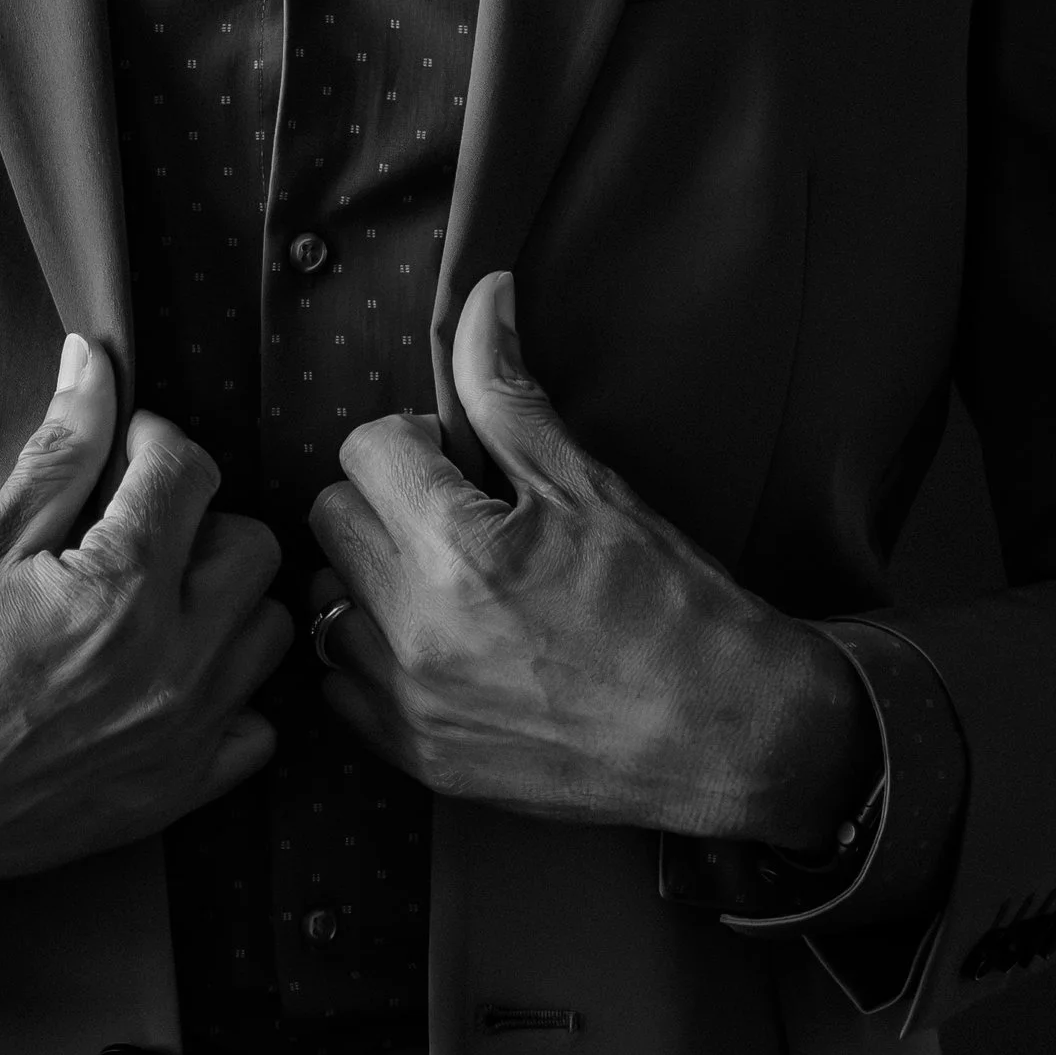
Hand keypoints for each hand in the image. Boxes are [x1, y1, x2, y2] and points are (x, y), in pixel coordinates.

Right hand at [0, 338, 287, 894]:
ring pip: (267, 632)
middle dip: (199, 521)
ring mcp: (184, 735)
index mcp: (118, 589)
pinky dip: (226, 697)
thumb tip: (96, 360)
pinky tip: (166, 683)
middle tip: (134, 532)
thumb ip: (58, 454)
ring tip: (154, 604)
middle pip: (251, 547)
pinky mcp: (178, 794)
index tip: (120, 456)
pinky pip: (257, 727)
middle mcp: (172, 663)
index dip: (152, 444)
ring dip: (223, 604)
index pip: (189, 472)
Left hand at [308, 273, 875, 845]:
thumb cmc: (670, 606)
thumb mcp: (590, 486)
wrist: (729, 737)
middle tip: (454, 519)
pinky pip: (340, 686)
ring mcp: (409, 704)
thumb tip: (483, 296)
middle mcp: (415, 632)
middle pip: (331, 520)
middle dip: (385, 503)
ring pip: (327, 604)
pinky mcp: (416, 759)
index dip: (415, 442)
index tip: (460, 464)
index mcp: (457, 550)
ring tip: (445, 587)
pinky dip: (374, 659)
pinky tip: (439, 648)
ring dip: (371, 582)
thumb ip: (508, 393)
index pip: (366, 448)